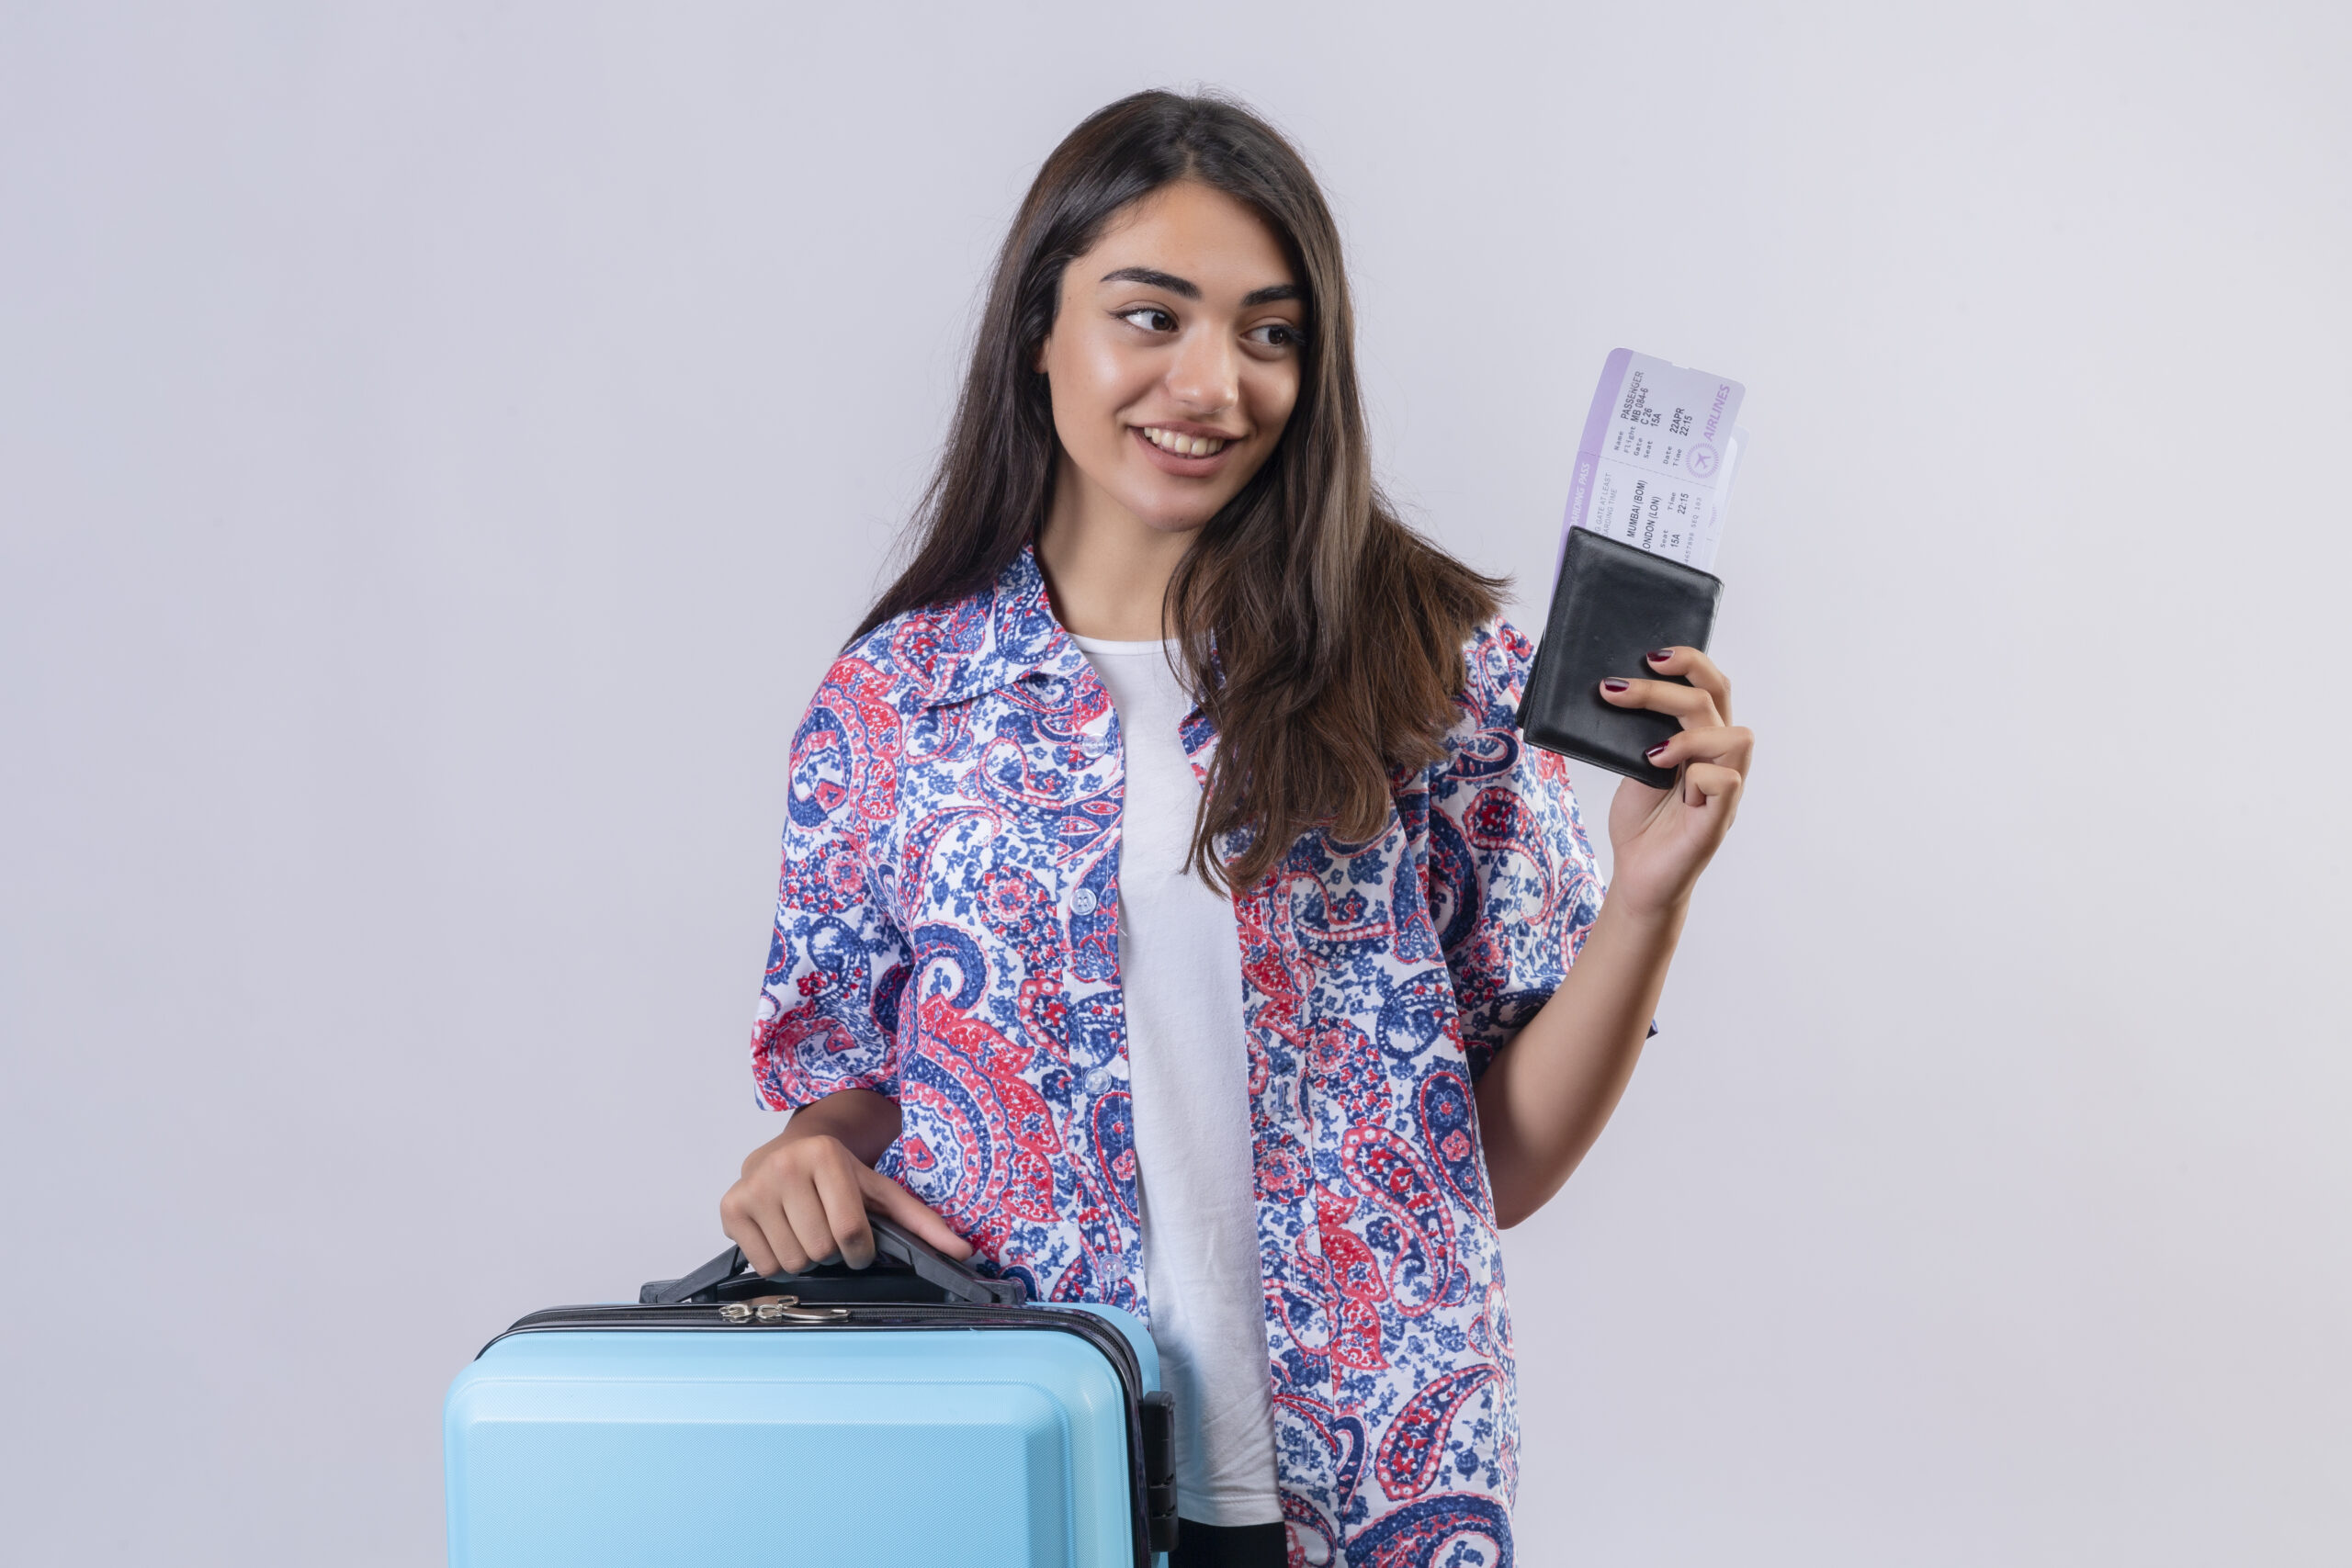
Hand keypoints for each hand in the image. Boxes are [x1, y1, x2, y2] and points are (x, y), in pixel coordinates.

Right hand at [720, 1123, 974, 1274]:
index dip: (860, 1252)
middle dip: (832, 1253)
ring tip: (806, 1230)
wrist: (786, 1152)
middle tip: (828, 1231)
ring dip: (806, 1259)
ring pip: (793, 1262)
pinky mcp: (731, 1208)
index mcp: (825, 1155)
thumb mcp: (881, 1191)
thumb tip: (963, 1254)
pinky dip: (778, 1261)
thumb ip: (923, 1223)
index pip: (851, 1234)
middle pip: (821, 1251)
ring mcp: (753, 1187)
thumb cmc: (838, 1176)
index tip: (858, 1244)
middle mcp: (785, 1166)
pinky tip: (783, 1233)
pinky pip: (764, 1265)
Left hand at [1597, 647, 1753, 917]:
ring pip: (1733, 736)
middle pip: (1716, 698)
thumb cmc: (1640, 821)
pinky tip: (1665, 782)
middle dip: (1669, 686)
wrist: (1636, 876)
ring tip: (1650, 754)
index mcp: (1702, 740)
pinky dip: (1696, 774)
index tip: (1650, 656)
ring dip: (1687, 735)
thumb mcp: (1632, 764)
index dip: (1689, 662)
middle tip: (1620, 688)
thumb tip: (1618, 687)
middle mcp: (1720, 758)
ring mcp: (1724, 789)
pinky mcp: (1718, 819)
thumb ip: (1640, 731)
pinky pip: (1726, 780)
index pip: (1711, 685)